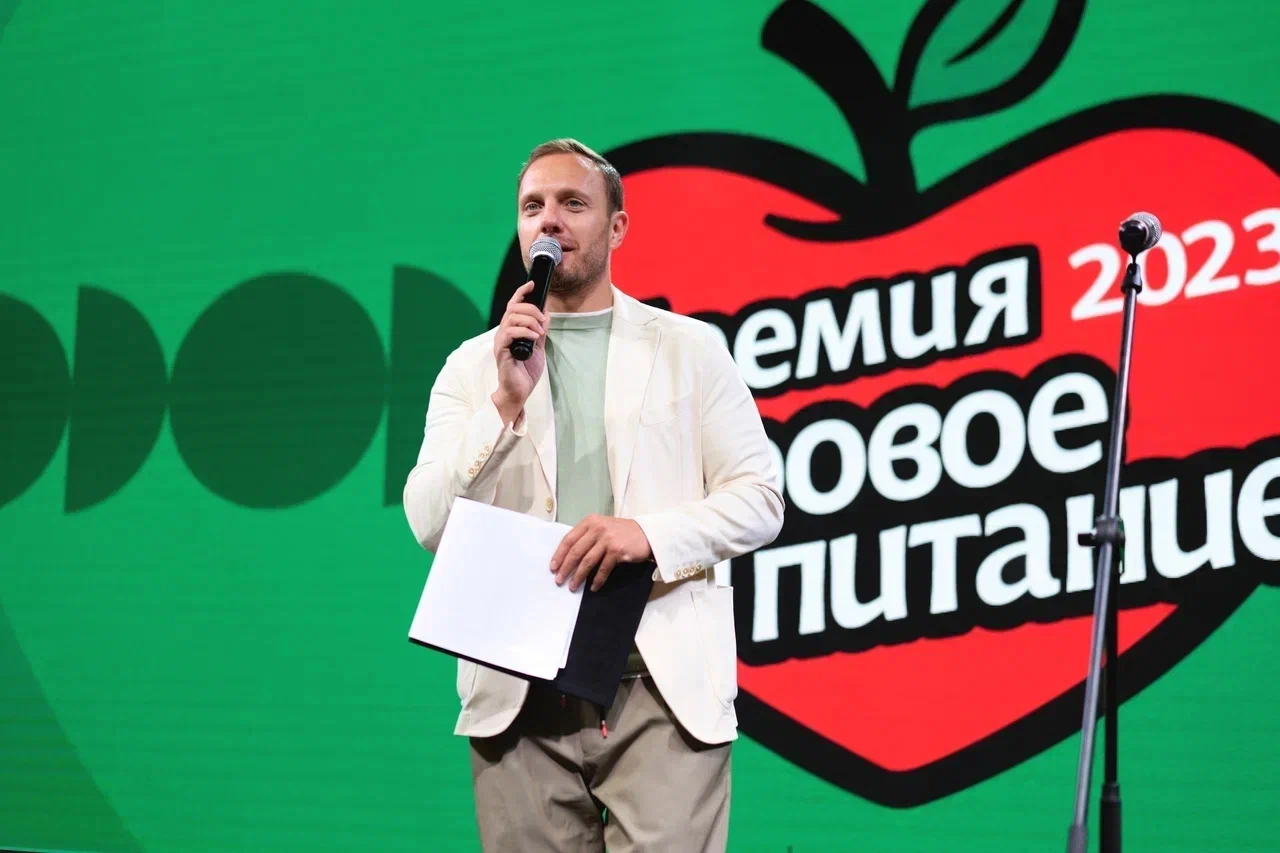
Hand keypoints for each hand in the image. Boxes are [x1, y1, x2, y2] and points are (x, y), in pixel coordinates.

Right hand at [492, 281, 548, 422]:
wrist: (519, 391)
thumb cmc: (525, 371)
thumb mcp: (538, 347)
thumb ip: (540, 330)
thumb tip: (546, 314)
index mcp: (511, 330)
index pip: (514, 305)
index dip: (522, 292)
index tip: (533, 284)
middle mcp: (504, 332)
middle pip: (513, 308)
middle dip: (531, 309)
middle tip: (543, 320)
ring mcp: (501, 341)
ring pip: (512, 318)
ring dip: (529, 320)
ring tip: (540, 331)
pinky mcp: (501, 351)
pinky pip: (510, 333)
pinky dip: (524, 331)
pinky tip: (534, 337)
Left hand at [550, 515, 653, 591]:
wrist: (646, 533)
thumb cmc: (621, 532)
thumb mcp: (601, 527)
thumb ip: (586, 536)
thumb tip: (568, 557)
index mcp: (590, 522)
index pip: (569, 539)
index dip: (559, 555)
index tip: (553, 567)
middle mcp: (597, 528)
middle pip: (576, 551)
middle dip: (565, 568)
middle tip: (559, 580)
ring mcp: (607, 539)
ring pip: (587, 561)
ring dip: (578, 576)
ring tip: (573, 586)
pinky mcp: (617, 551)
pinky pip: (603, 569)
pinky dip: (597, 580)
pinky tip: (593, 587)